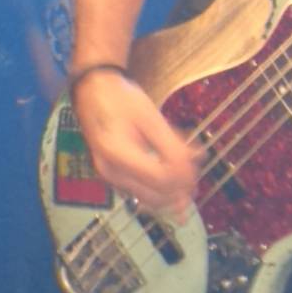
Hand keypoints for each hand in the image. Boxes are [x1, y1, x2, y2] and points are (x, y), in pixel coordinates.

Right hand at [72, 68, 199, 218]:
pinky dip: (162, 184)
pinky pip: (144, 191)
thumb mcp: (149, 115)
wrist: (93, 94)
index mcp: (116, 153)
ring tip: (188, 168)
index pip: (160, 179)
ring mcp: (111, 178)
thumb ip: (171, 143)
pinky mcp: (115, 178)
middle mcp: (110, 172)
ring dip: (173, 189)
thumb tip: (193, 163)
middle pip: (156, 196)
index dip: (184, 175)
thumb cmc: (119, 99)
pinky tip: (172, 167)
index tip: (198, 162)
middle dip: (181, 186)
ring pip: (151, 198)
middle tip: (197, 168)